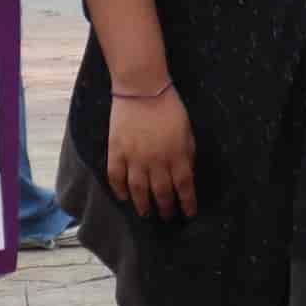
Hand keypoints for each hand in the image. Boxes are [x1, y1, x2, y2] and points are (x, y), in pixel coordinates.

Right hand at [107, 88, 196, 218]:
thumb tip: (186, 173)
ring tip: (146, 214)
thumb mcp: (187, 131)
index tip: (189, 214)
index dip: (187, 203)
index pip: (184, 187)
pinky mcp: (117, 151)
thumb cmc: (169, 107)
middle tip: (167, 217)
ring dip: (143, 205)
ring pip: (138, 190)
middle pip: (162, 193)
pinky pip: (116, 177)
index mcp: (177, 155)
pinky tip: (123, 198)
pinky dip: (119, 190)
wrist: (142, 88)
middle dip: (166, 208)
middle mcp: (156, 161)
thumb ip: (187, 154)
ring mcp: (134, 158)